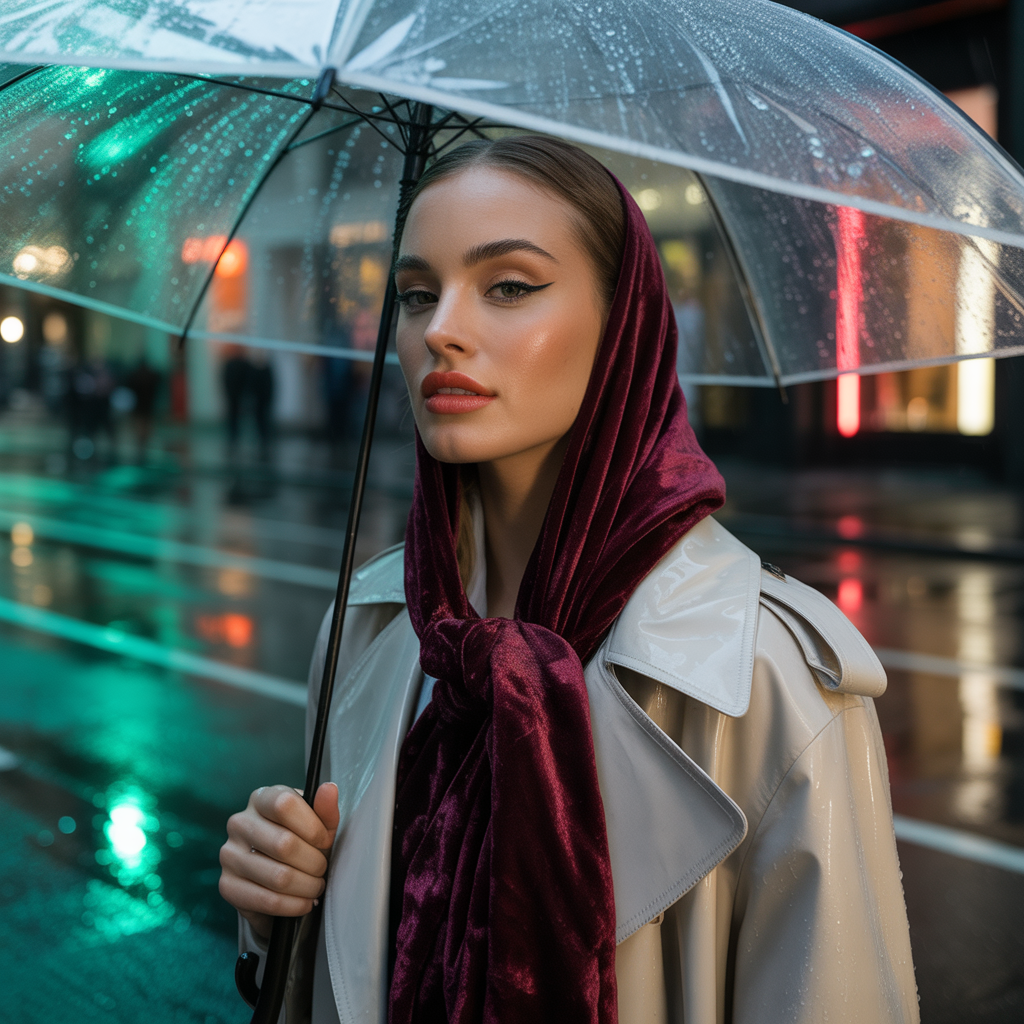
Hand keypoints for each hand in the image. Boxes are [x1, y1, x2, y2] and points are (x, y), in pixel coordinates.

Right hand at [218, 782, 339, 940]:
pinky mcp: (227, 886)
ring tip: (316, 887)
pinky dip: (294, 905)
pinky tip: (305, 903)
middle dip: (314, 862)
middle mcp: (239, 822)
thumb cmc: (302, 843)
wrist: (279, 879)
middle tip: (322, 870)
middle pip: (284, 844)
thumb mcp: (318, 826)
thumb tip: (329, 789)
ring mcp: (229, 854)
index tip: (325, 842)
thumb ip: (325, 810)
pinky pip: (267, 900)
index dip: (312, 827)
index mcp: (261, 798)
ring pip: (278, 876)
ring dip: (307, 886)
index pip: (285, 804)